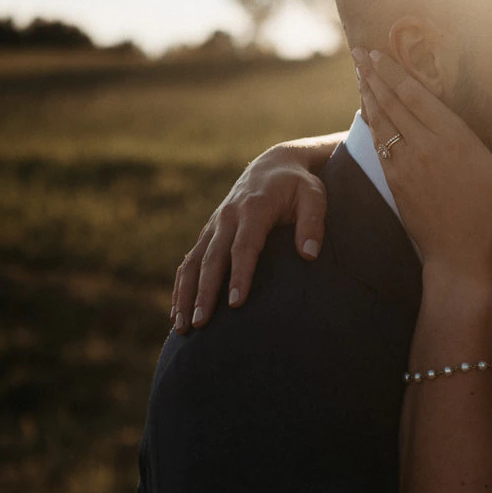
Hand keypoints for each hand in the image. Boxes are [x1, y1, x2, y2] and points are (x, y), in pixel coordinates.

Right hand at [171, 140, 332, 331]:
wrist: (273, 165)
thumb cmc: (299, 185)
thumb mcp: (314, 196)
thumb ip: (313, 223)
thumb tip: (309, 255)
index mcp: (254, 208)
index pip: (244, 246)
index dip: (240, 275)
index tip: (237, 304)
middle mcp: (228, 217)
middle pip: (212, 259)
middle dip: (205, 292)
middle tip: (201, 323)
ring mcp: (214, 225)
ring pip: (193, 262)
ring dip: (186, 294)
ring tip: (181, 327)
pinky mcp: (209, 233)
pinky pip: (189, 261)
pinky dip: (181, 286)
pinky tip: (177, 312)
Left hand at [354, 49, 491, 286]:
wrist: (461, 254)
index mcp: (454, 139)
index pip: (416, 95)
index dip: (394, 72)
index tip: (378, 53)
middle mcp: (425, 147)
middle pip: (393, 102)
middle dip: (373, 75)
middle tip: (358, 52)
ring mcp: (406, 165)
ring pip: (381, 121)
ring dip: (367, 94)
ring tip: (358, 72)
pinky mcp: (395, 182)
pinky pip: (378, 145)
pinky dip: (370, 123)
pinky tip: (366, 109)